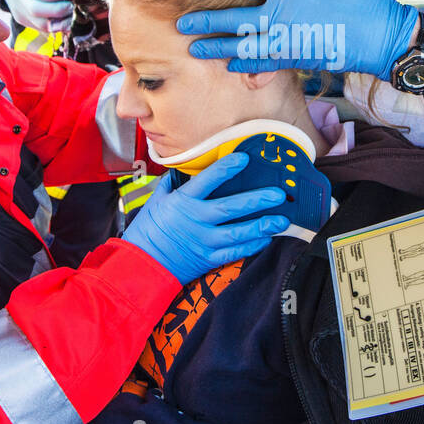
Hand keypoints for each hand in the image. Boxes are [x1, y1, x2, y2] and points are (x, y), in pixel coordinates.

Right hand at [0, 0, 73, 33]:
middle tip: (72, 5)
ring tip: (72, 14)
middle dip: (58, 10)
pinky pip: (41, 28)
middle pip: (35, 9)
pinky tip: (68, 22)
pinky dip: (57, 27)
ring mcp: (18, 11)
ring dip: (60, 22)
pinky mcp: (23, 20)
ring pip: (39, 23)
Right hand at [122, 152, 289, 283]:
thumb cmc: (148, 230)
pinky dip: (251, 246)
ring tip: (281, 220)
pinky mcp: (208, 259)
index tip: (244, 158)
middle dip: (256, 200)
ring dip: (261, 226)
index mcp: (183, 202)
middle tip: (278, 194)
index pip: (207, 180)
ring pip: (237, 232)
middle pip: (231, 208)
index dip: (226, 169)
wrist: (141, 265)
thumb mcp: (156, 201)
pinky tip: (266, 239)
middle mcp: (196, 220)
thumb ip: (173, 184)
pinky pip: (234, 253)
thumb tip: (186, 169)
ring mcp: (203, 241)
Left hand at [176, 0, 417, 77]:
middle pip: (234, 18)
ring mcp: (287, 41)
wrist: (381, 39)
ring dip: (216, 48)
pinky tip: (230, 66)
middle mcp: (282, 17)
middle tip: (182, 24)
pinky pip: (263, 63)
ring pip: (242, 45)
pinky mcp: (297, 60)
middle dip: (206, 21)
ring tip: (195, 50)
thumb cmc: (365, 2)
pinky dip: (245, 64)